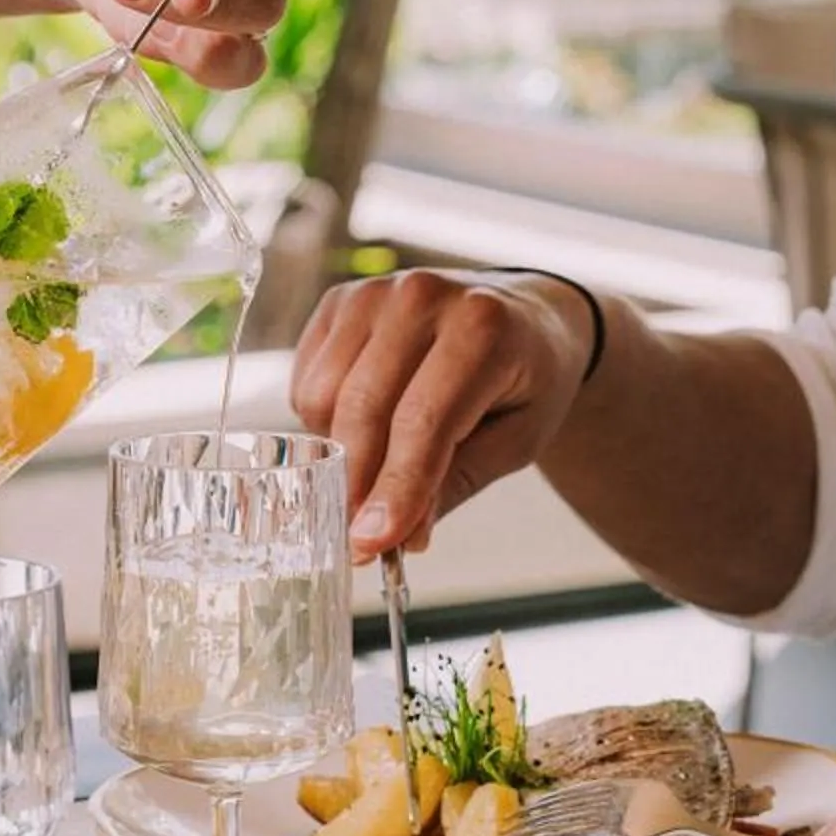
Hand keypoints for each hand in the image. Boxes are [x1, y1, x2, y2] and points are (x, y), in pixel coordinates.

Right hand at [291, 269, 597, 561]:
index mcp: (483, 327)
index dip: (394, 487)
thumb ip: (454, 483)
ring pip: (324, 396)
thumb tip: (397, 536)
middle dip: (356, 483)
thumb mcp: (516, 441)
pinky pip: (307, 380)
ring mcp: (375, 292)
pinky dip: (323, 421)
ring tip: (378, 468)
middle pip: (364, 408)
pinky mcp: (341, 300)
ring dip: (339, 451)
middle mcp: (422, 297)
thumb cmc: (528, 380)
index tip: (373, 542)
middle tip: (359, 536)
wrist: (527, 317)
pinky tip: (362, 427)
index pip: (422, 421)